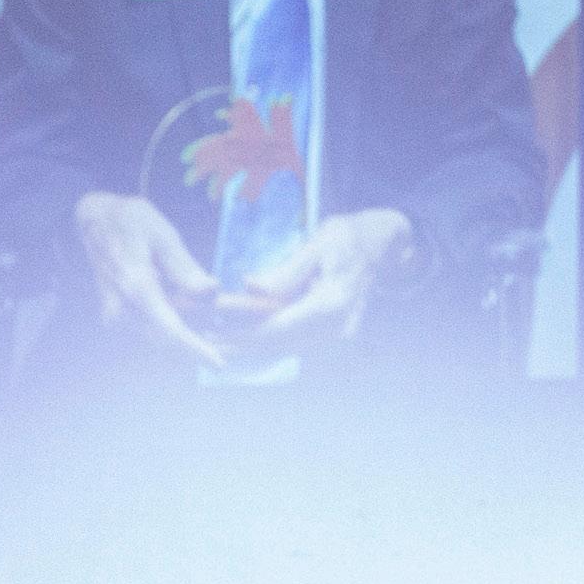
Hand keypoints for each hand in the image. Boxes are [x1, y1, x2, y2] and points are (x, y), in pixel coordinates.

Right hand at [72, 192, 225, 368]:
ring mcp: (116, 315)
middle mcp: (121, 308)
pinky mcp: (118, 317)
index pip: (168, 329)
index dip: (194, 349)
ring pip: (160, 338)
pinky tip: (197, 317)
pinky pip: (152, 330)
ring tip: (218, 319)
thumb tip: (210, 291)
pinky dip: (176, 327)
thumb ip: (184, 267)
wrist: (93, 220)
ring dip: (190, 334)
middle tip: (232, 330)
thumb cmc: (130, 222)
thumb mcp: (163, 236)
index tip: (218, 363)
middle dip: (200, 340)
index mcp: (135, 287)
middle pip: (167, 340)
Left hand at [216, 207, 415, 348]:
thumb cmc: (348, 237)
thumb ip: (286, 271)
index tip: (211, 333)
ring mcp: (335, 333)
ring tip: (215, 339)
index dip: (242, 333)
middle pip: (279, 343)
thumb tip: (251, 286)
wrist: (380, 245)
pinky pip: (293, 341)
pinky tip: (241, 336)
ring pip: (284, 346)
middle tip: (203, 340)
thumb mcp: (317, 245)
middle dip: (239, 343)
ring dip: (249, 344)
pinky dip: (266, 338)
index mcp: (332, 304)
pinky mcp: (330, 332)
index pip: (280, 327)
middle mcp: (336, 327)